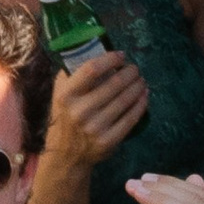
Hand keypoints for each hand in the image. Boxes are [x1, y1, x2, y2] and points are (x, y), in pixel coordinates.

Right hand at [39, 47, 151, 173]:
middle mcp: (80, 111)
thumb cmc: (66, 116)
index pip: (92, 70)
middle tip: (135, 69)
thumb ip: (72, 73)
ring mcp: (95, 127)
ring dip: (137, 87)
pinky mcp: (108, 141)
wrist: (66, 154)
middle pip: (114, 84)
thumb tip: (93, 50)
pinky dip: (140, 105)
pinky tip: (144, 96)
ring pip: (125, 101)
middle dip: (130, 73)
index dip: (110, 59)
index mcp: (66, 95)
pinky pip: (130, 119)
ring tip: (141, 80)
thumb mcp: (60, 93)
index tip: (121, 56)